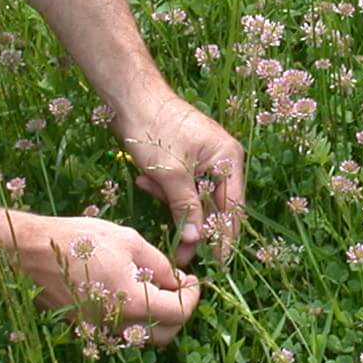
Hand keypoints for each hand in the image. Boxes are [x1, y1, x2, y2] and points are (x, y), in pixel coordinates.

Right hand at [14, 214, 200, 347]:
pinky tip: (125, 293)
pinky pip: (118, 332)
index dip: (193, 295)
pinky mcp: (84, 329)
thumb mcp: (128, 240)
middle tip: (176, 286)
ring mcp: (98, 331)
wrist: (29, 252)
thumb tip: (176, 281)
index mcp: (132, 302)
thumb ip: (160, 265)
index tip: (191, 279)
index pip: (180, 312)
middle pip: (165, 334)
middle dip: (178, 312)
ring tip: (150, 288)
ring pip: (141, 337)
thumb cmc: (78, 239)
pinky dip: (130, 319)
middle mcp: (117, 325)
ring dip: (154, 319)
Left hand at [114, 92, 246, 265]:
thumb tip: (196, 241)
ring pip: (194, 198)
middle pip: (214, 205)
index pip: (232, 208)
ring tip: (149, 188)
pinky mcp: (185, 160)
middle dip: (193, 225)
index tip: (219, 264)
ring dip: (172, 202)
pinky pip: (180, 186)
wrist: (130, 97)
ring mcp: (204, 160)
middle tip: (181, 254)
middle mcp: (222, 160)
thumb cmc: (155, 129)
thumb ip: (186, 208)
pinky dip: (164, 189)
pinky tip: (144, 180)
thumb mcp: (171, 174)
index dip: (225, 237)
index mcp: (228, 159)